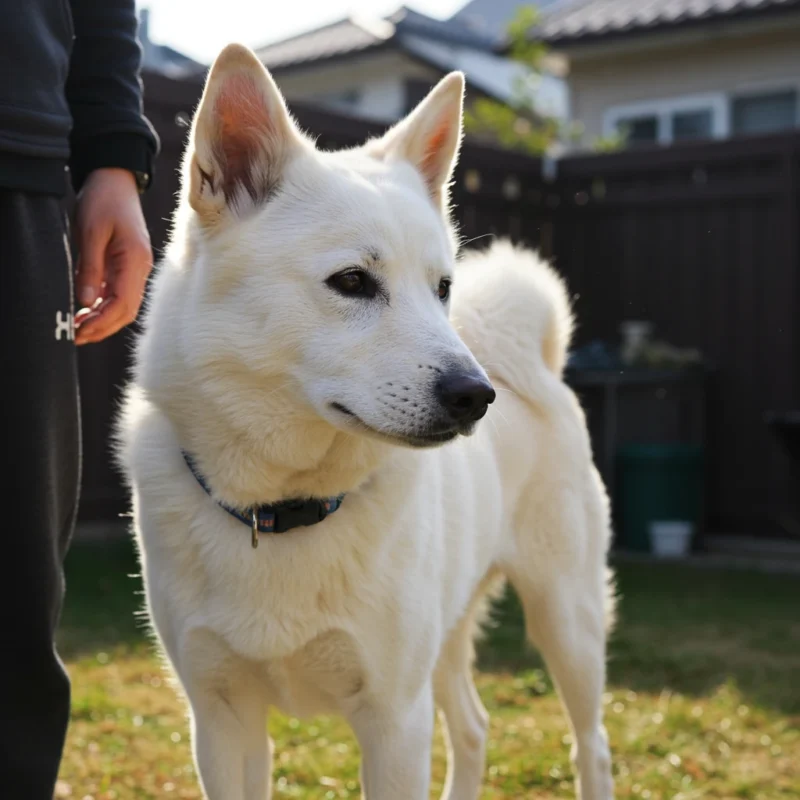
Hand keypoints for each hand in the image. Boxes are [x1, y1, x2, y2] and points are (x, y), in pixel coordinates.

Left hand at [74, 168, 151, 344]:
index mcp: (135, 261)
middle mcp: (140, 269)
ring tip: (79, 327)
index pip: (123, 304)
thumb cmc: (104, 201)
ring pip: (124, 306)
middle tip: (76, 336)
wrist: (115, 179)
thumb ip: (90, 268)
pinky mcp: (127, 266)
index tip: (80, 331)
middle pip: (126, 311)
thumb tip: (86, 302)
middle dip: (103, 327)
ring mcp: (136, 269)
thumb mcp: (91, 232)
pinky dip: (103, 306)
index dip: (102, 322)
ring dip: (104, 320)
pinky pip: (118, 294)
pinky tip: (86, 310)